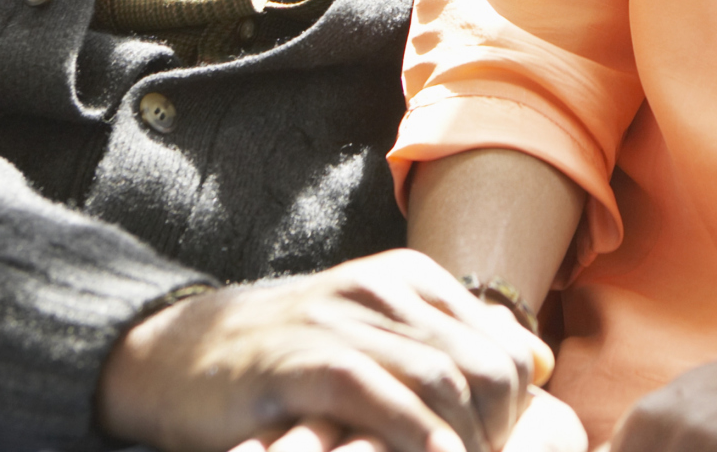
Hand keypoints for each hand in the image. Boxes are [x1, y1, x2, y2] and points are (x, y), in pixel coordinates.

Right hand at [97, 248, 552, 451]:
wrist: (180, 354)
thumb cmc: (291, 360)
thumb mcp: (377, 336)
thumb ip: (452, 343)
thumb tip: (537, 362)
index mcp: (411, 281)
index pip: (507, 348)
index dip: (514, 412)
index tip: (493, 450)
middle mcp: (383, 291)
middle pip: (484, 367)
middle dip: (495, 432)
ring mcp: (340, 322)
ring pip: (440, 380)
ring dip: (461, 444)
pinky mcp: (300, 360)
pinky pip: (376, 395)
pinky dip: (413, 437)